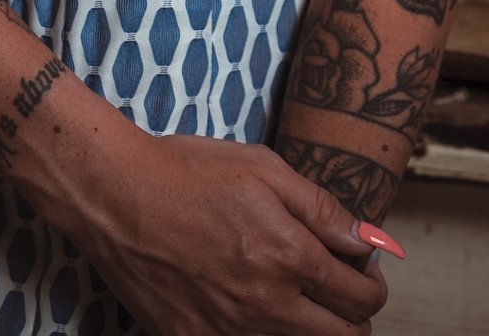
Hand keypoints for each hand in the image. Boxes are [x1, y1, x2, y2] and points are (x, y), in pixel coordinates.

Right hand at [64, 127, 390, 335]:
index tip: (361, 266)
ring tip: (298, 295)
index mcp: (289, 258)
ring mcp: (230, 333)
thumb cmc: (189, 172)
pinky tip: (251, 304)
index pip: (361, 297)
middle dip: (354, 315)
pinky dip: (263, 334)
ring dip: (314, 329)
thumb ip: (322, 209)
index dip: (372, 282)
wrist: (116, 197)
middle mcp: (267, 307)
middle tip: (339, 286)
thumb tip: (370, 241)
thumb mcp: (264, 168)